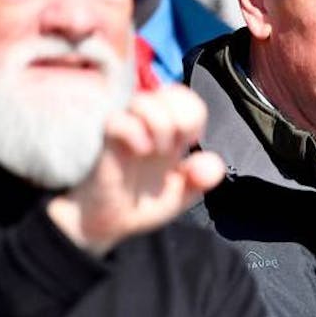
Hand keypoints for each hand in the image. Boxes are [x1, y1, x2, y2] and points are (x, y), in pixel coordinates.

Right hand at [47, 84, 223, 255]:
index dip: (193, 116)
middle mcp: (147, 125)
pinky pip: (118, 120)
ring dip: (160, 127)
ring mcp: (125, 130)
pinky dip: (135, 134)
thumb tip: (211, 161)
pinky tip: (140, 152)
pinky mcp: (104, 141)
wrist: (105, 223)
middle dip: (182, 120)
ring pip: (145, 101)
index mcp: (170, 133)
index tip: (187, 142)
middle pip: (172, 93)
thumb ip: (200, 181)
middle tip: (171, 148)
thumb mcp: (179, 197)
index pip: (187, 100)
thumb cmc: (140, 204)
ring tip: (153, 151)